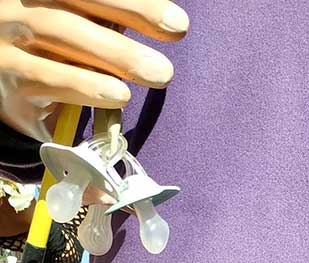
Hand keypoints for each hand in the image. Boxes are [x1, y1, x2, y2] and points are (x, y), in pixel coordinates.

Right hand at [0, 0, 188, 141]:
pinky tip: (120, 94)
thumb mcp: (77, 23)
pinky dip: (86, 86)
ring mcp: (5, 36)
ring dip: (116, 53)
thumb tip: (162, 15)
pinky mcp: (7, 79)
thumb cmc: (54, 51)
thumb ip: (107, 16)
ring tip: (160, 72)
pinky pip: (47, 77)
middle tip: (178, 27)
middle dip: (130, 8)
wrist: (9, 88)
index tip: (175, 12)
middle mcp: (15, 1)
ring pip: (59, 30)